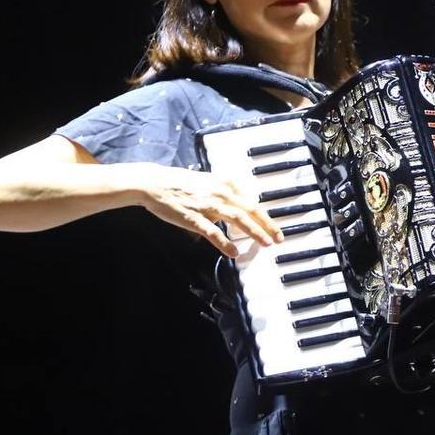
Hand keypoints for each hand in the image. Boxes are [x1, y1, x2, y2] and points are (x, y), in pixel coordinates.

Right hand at [137, 164, 283, 256]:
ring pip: (237, 218)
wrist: (155, 183)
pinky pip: (212, 231)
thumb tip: (241, 204)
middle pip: (250, 210)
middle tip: (279, 239)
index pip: (251, 203)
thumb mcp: (209, 182)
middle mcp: (220, 193)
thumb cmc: (181, 184)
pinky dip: (224, 242)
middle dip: (267, 225)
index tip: (276, 229)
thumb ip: (226, 192)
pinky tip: (234, 252)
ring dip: (254, 231)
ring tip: (265, 243)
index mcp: (225, 185)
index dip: (266, 217)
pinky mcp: (193, 217)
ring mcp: (207, 205)